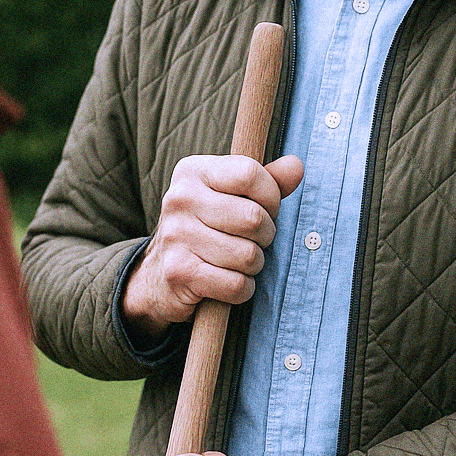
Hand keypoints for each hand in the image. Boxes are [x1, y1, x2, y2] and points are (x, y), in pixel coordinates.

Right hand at [121, 153, 303, 339]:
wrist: (159, 272)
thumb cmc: (206, 226)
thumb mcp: (231, 195)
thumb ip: (266, 180)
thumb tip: (296, 166)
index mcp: (193, 171)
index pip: (249, 174)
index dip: (271, 196)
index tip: (266, 208)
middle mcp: (180, 199)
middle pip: (254, 218)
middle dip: (266, 235)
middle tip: (253, 240)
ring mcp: (176, 236)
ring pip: (249, 255)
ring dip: (254, 264)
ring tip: (238, 260)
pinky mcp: (179, 272)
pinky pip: (236, 284)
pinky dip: (243, 289)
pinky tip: (230, 281)